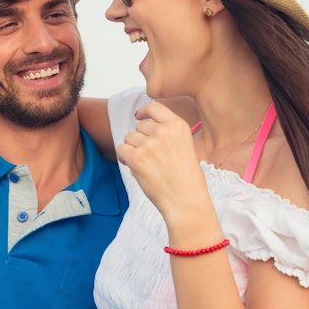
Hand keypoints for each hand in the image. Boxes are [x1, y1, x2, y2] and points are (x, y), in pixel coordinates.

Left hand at [116, 101, 207, 218]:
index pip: (155, 107)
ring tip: (146, 165)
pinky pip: (121, 150)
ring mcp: (150, 144)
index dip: (144, 112)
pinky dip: (125, 158)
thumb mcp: (186, 147)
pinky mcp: (137, 158)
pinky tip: (136, 168)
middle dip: (140, 139)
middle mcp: (164, 131)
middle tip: (149, 157)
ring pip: (129, 137)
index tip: (139, 116)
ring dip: (133, 149)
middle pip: (139, 126)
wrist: (186, 201)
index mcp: (178, 126)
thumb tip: (145, 128)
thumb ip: (169, 135)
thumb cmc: (187, 180)